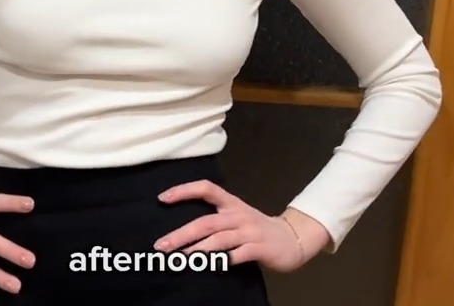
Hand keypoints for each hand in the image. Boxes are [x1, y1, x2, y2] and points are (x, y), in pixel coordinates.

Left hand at [154, 180, 317, 271]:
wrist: (292, 238)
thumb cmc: (257, 229)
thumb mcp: (237, 216)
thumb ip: (214, 219)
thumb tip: (181, 231)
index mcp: (231, 203)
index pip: (206, 188)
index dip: (184, 190)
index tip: (162, 198)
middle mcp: (238, 215)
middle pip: (206, 221)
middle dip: (181, 234)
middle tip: (161, 245)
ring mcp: (250, 231)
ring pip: (219, 239)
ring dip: (197, 249)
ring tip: (180, 258)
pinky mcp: (259, 248)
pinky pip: (238, 254)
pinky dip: (224, 260)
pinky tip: (211, 266)